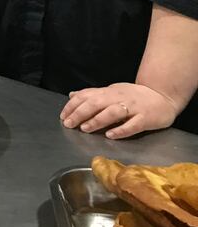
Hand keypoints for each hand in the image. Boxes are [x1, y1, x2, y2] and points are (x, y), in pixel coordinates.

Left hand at [60, 82, 178, 139]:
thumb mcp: (111, 91)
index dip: (73, 106)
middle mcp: (119, 97)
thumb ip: (93, 94)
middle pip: (96, 103)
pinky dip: (121, 129)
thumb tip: (72, 96)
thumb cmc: (134, 96)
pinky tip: (110, 135)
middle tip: (69, 124)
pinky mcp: (146, 118)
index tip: (63, 116)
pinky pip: (133, 124)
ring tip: (85, 128)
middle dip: (80, 113)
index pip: (87, 96)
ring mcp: (133, 107)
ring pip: (113, 112)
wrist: (163, 96)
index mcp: (109, 92)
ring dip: (97, 120)